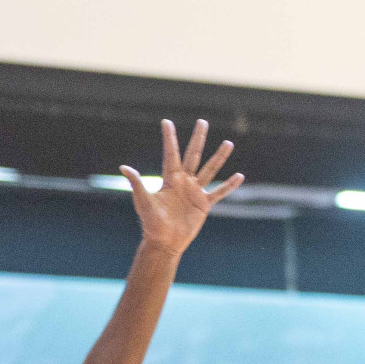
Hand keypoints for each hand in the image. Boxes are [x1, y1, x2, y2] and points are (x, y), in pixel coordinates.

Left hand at [121, 119, 243, 256]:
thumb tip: (124, 167)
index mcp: (169, 179)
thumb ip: (137, 183)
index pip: (171, 154)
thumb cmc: (150, 222)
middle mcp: (183, 182)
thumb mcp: (143, 201)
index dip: (169, 138)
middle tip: (202, 121)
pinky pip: (219, 192)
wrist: (164, 242)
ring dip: (219, 156)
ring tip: (228, 142)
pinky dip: (229, 186)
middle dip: (198, 139)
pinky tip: (240, 176)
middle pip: (193, 155)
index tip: (166, 122)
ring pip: (210, 169)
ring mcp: (195, 192)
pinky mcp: (203, 204)